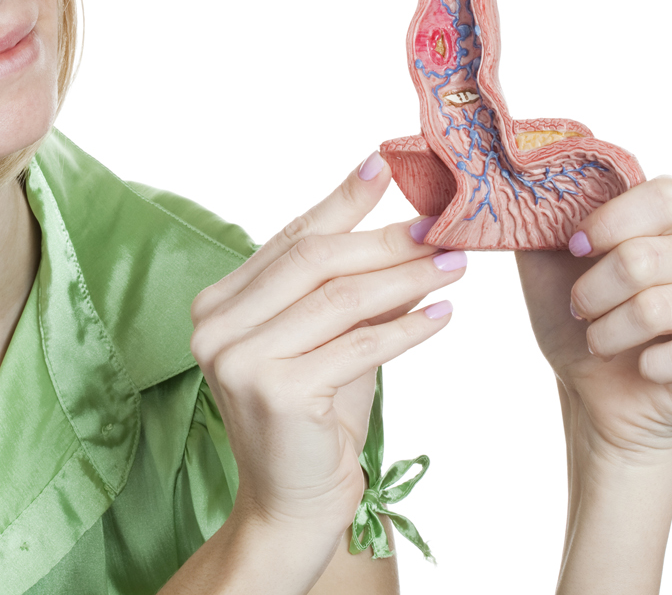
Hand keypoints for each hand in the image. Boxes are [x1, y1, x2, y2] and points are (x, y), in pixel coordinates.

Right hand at [184, 155, 464, 589]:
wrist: (292, 506)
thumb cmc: (313, 422)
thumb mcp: (330, 344)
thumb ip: (351, 293)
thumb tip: (410, 233)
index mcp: (218, 303)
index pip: (288, 239)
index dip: (340, 201)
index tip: (385, 166)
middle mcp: (216, 324)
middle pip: (314, 262)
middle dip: (385, 241)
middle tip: (442, 229)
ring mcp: (240, 357)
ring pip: (340, 300)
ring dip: (406, 280)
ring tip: (455, 267)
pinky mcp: (275, 390)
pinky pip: (357, 347)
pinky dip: (406, 330)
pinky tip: (441, 318)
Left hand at [516, 176, 671, 459]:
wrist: (596, 392)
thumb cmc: (578, 320)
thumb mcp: (546, 263)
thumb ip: (543, 218)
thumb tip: (534, 182)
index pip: (663, 196)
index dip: (609, 223)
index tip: (573, 248)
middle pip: (645, 257)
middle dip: (592, 292)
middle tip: (579, 310)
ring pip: (659, 307)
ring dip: (611, 332)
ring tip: (601, 341)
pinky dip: (651, 364)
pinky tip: (645, 365)